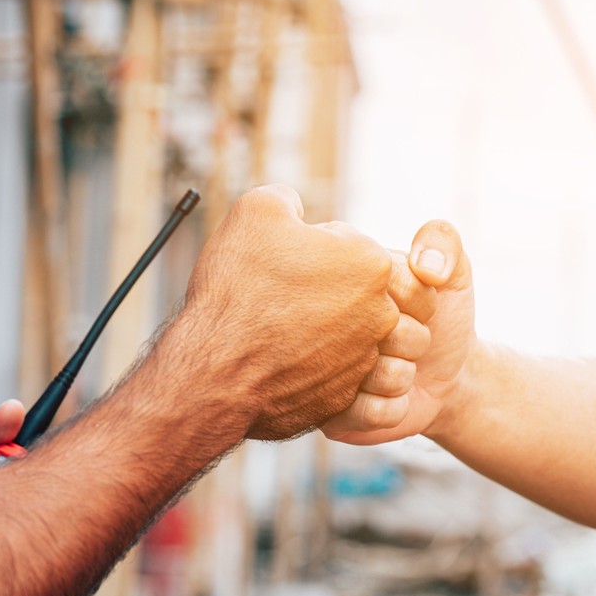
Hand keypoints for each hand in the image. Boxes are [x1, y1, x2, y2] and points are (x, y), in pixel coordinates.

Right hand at [172, 186, 407, 441]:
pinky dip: (314, 365)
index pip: (357, 247)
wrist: (214, 369)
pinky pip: (337, 373)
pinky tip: (281, 357)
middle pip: (362, 292)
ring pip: (354, 334)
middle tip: (288, 294)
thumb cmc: (236, 287)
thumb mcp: (256, 210)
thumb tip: (295, 209)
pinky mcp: (346, 396)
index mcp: (372, 263)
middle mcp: (380, 314)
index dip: (322, 250)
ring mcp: (365, 360)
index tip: (294, 260)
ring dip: (327, 328)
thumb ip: (288, 199)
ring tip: (285, 327)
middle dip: (331, 290)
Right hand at [324, 220, 473, 445]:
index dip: (416, 301)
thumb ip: (443, 241)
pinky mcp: (327, 414)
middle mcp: (320, 320)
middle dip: (411, 339)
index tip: (418, 307)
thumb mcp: (452, 270)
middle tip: (403, 340)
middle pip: (378, 331)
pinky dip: (393, 408)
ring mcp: (317, 370)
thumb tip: (426, 266)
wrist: (448, 378)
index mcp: (341, 275)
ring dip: (401, 376)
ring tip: (394, 367)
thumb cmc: (443, 317)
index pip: (380, 282)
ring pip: (378, 375)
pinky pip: (373, 413)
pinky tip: (386, 397)